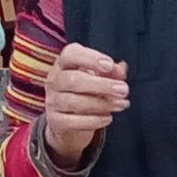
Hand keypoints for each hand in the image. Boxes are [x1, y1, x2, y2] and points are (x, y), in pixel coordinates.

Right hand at [43, 43, 127, 161]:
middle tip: (123, 90)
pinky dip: (94, 121)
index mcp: (65, 64)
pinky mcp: (55, 122)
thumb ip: (111, 72)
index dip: (90, 58)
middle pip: (72, 79)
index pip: (70, 54)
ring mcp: (52, 102)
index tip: (110, 65)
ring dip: (102, 104)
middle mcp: (55, 81)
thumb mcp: (99, 79)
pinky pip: (72, 122)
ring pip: (74, 102)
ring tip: (121, 105)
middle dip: (101, 85)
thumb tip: (121, 69)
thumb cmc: (86, 93)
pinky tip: (108, 118)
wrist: (68, 122)